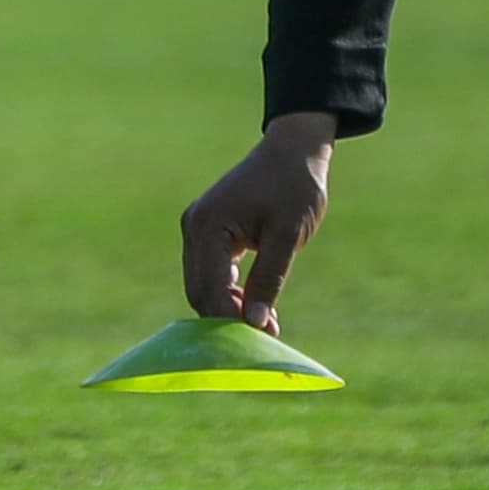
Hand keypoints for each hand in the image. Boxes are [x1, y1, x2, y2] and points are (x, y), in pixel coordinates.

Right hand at [179, 111, 334, 334]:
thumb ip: (268, 279)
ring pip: (203, 285)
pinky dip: (228, 291)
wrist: (293, 150)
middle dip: (229, 318)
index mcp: (208, 225)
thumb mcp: (288, 235)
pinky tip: (256, 302)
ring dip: (229, 307)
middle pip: (199, 291)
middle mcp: (194, 227)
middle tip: (269, 332)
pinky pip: (209, 271)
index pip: (210, 289)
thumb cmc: (294, 187)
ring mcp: (196, 227)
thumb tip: (254, 323)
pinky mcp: (206, 230)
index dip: (233, 320)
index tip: (262, 338)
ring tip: (268, 321)